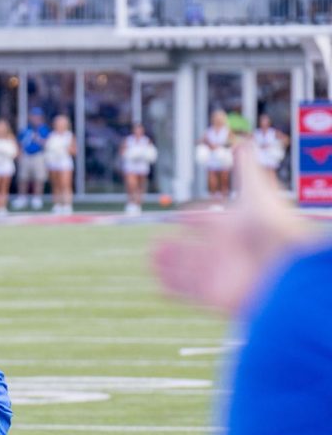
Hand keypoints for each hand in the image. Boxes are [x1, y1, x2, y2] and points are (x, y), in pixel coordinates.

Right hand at [152, 144, 310, 314]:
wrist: (285, 268)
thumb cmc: (273, 229)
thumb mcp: (257, 192)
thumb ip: (246, 168)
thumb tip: (242, 140)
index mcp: (234, 228)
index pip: (209, 221)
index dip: (194, 217)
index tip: (180, 214)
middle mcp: (225, 251)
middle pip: (194, 248)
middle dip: (174, 246)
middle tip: (156, 240)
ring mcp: (217, 273)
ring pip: (185, 269)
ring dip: (166, 263)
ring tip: (149, 255)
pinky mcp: (211, 294)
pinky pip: (185, 292)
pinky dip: (169, 287)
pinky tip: (155, 282)